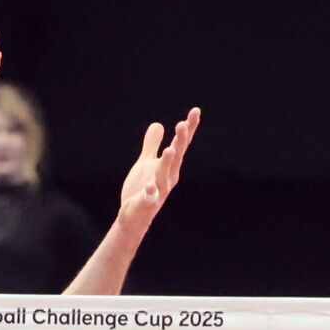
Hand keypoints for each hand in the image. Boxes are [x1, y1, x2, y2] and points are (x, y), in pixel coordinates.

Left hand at [116, 108, 200, 234]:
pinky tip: (149, 186)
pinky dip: (150, 192)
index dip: (188, 129)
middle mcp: (168, 178)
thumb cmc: (142, 190)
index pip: (180, 145)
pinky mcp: (146, 204)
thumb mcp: (146, 163)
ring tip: (169, 149)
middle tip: (182, 124)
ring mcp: (158, 191)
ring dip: (167, 163)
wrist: (133, 218)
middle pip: (176, 157)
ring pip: (164, 175)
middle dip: (180, 142)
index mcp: (169, 167)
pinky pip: (149, 198)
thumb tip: (158, 124)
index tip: (195, 111)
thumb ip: (152, 145)